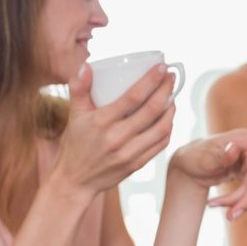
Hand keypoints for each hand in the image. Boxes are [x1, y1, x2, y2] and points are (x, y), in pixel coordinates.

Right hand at [53, 63, 175, 196]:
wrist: (75, 181)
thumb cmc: (75, 144)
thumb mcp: (74, 115)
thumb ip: (79, 88)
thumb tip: (86, 65)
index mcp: (101, 122)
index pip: (133, 96)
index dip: (151, 80)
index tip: (163, 67)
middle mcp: (117, 138)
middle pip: (152, 110)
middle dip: (166, 90)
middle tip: (172, 77)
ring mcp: (129, 153)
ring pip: (161, 127)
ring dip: (171, 109)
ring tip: (172, 96)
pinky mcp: (137, 164)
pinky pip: (160, 143)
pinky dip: (168, 128)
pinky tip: (169, 117)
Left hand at [172, 121, 246, 219]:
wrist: (187, 168)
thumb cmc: (195, 156)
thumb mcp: (203, 157)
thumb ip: (221, 154)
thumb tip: (236, 148)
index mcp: (244, 139)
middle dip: (246, 198)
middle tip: (231, 216)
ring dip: (235, 201)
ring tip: (213, 206)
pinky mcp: (246, 175)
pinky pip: (246, 192)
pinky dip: (232, 201)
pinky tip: (214, 203)